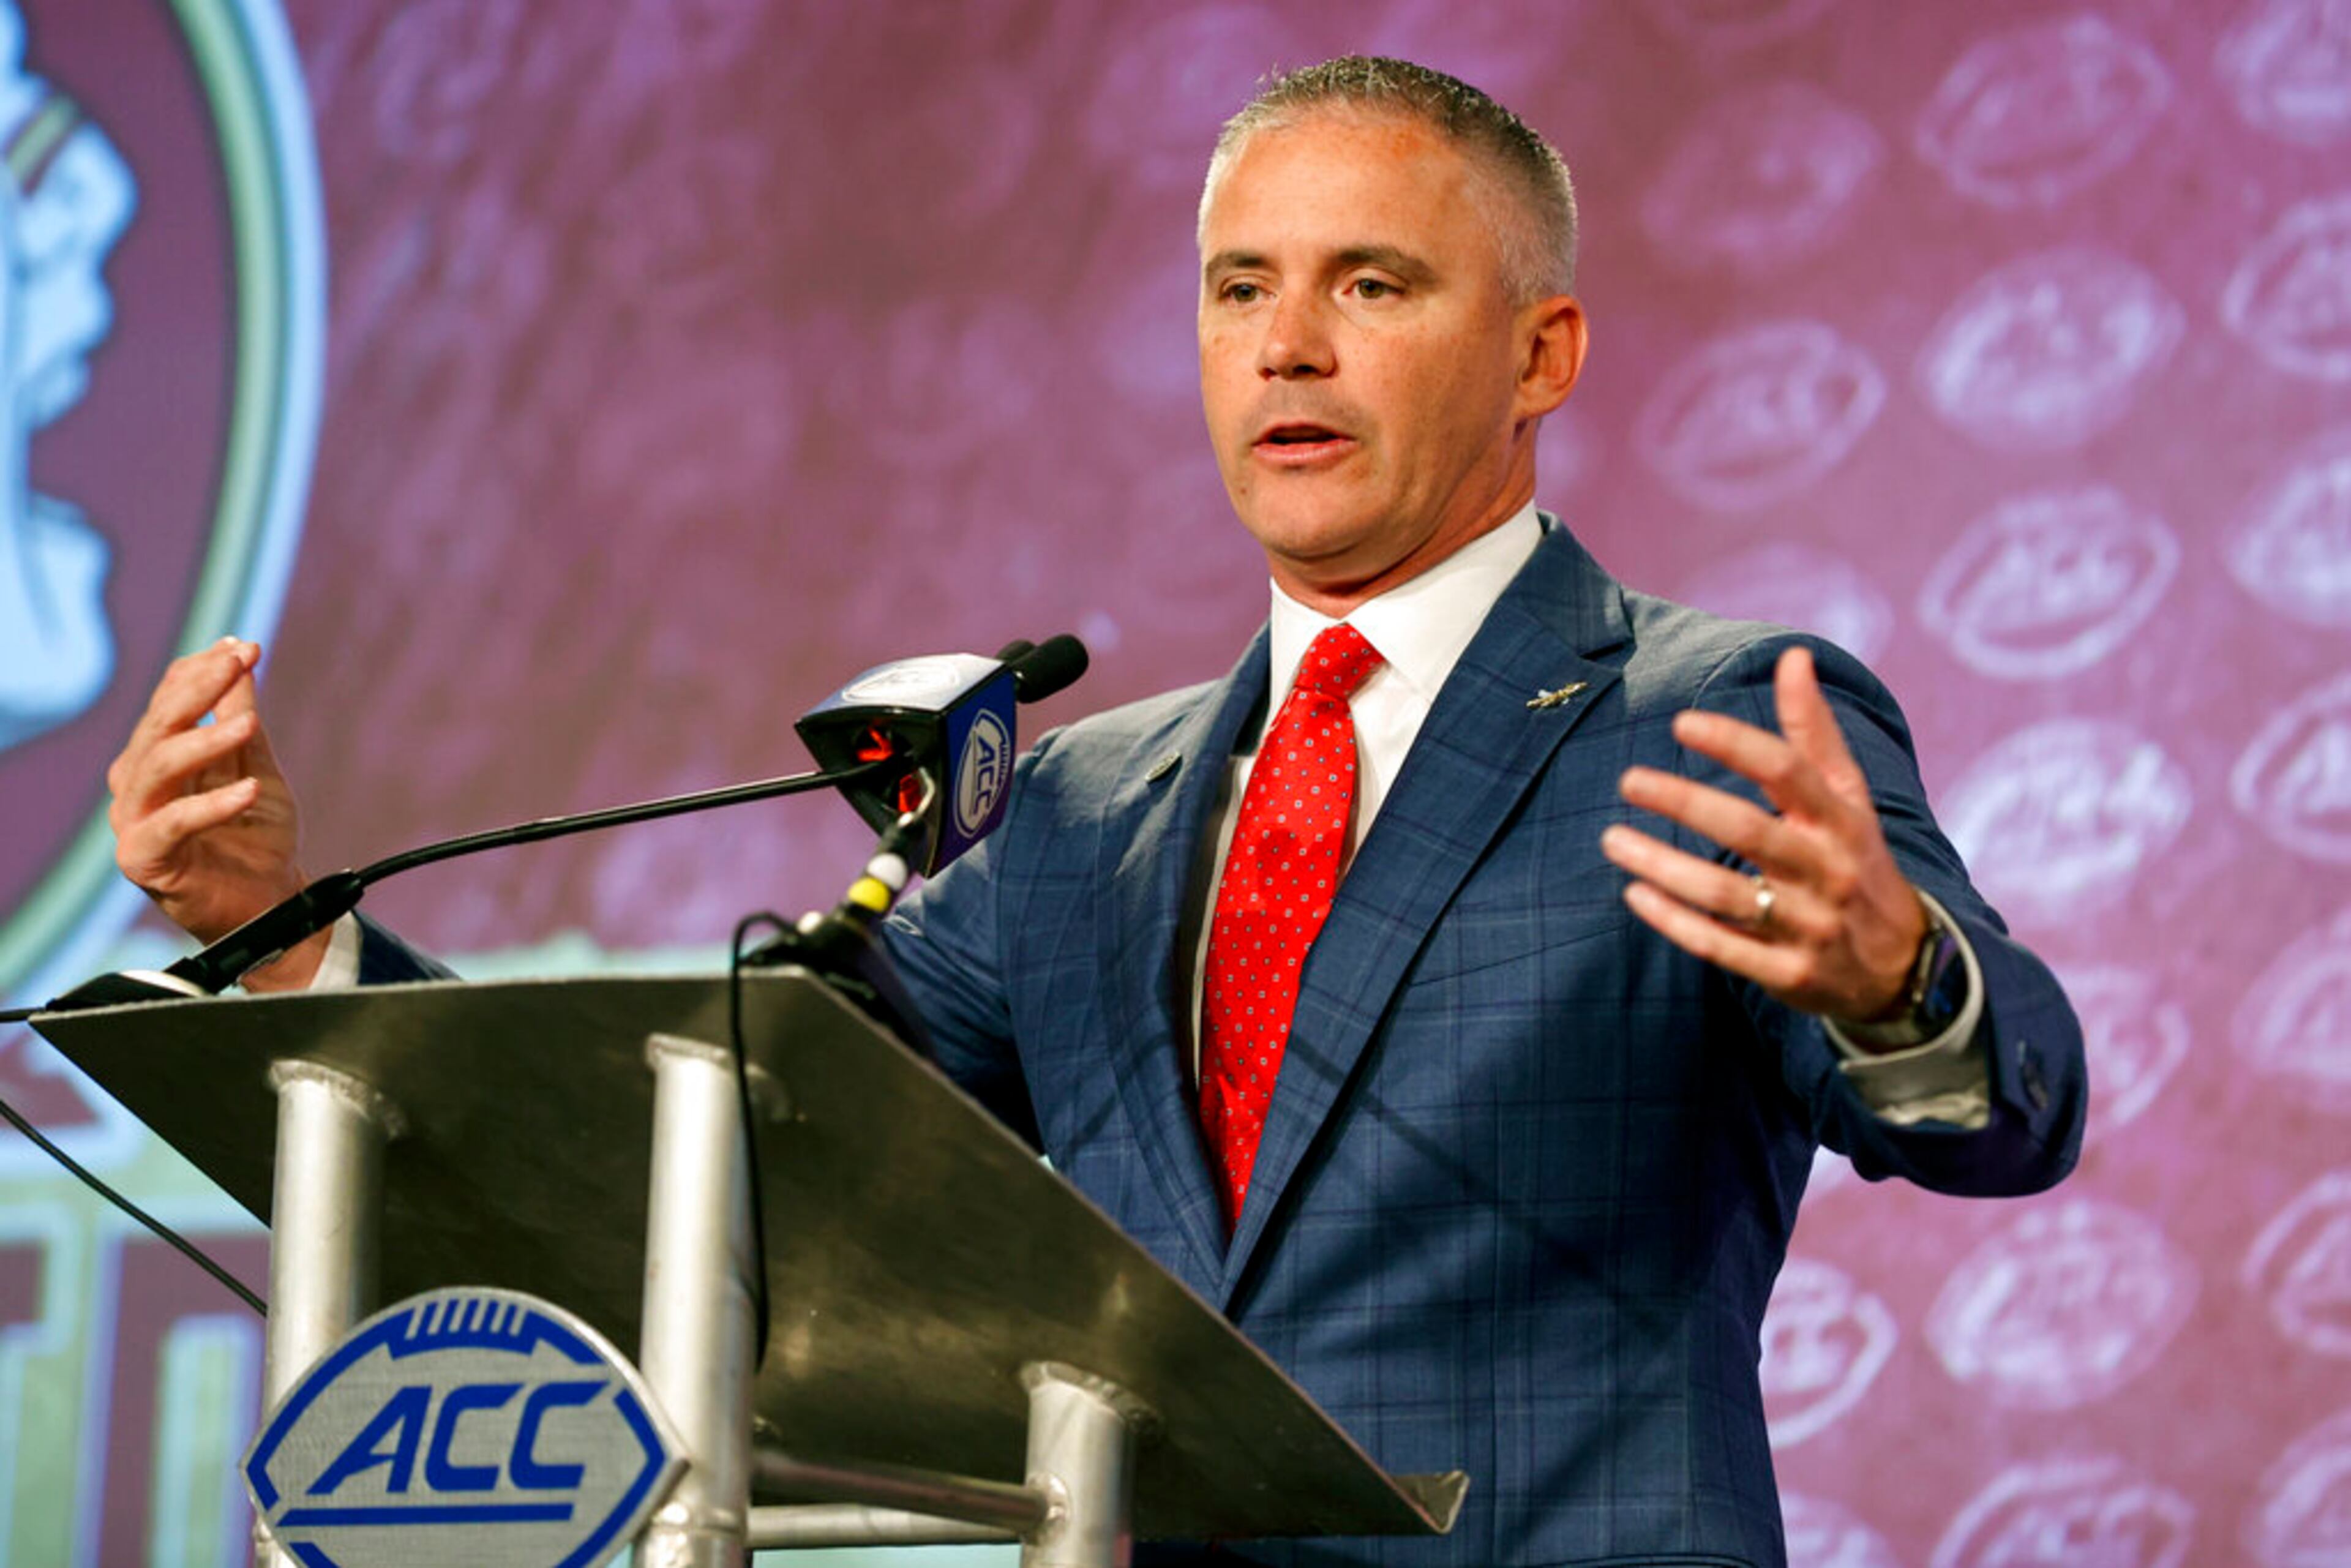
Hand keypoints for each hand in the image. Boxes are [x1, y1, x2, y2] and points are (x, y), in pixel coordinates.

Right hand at [105, 638, 326, 989]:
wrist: (271, 903)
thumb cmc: (258, 838)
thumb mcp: (257, 766)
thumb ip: (243, 717)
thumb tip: (241, 654)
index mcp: (158, 759)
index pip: (168, 702)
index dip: (201, 671)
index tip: (244, 646)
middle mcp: (138, 785)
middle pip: (156, 726)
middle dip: (198, 689)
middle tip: (239, 663)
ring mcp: (135, 822)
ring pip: (155, 768)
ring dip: (204, 741)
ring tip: (249, 724)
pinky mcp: (144, 860)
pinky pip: (170, 825)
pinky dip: (209, 805)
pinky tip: (247, 791)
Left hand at [1600, 645, 1924, 1027]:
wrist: (1902, 967)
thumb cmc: (1857, 861)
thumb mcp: (1848, 797)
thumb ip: (1815, 731)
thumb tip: (1794, 657)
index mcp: (1842, 821)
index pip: (1789, 772)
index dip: (1736, 744)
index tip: (1682, 723)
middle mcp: (1827, 871)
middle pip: (1749, 830)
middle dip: (1685, 802)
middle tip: (1628, 780)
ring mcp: (1808, 925)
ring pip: (1725, 894)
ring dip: (1663, 865)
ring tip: (1612, 839)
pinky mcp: (1788, 974)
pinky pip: (1722, 947)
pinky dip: (1675, 921)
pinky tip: (1635, 894)